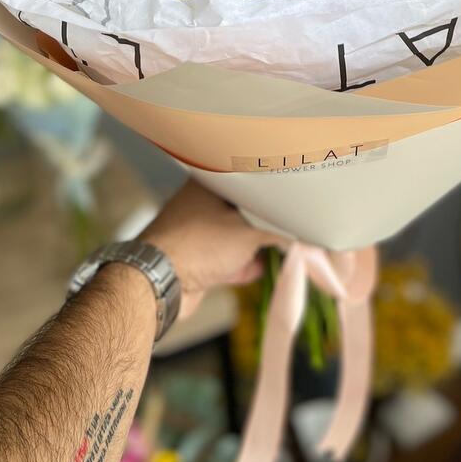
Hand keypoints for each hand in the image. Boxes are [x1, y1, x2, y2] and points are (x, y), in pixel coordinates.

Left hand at [140, 181, 280, 317]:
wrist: (160, 283)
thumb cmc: (200, 244)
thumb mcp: (251, 232)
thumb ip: (279, 230)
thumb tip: (300, 231)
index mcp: (210, 183)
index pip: (249, 178)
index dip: (272, 188)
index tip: (292, 196)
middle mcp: (199, 202)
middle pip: (242, 208)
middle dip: (266, 220)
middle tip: (290, 223)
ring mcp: (194, 232)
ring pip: (233, 234)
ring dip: (254, 244)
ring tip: (280, 247)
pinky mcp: (193, 258)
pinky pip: (224, 257)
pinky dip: (241, 262)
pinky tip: (258, 268)